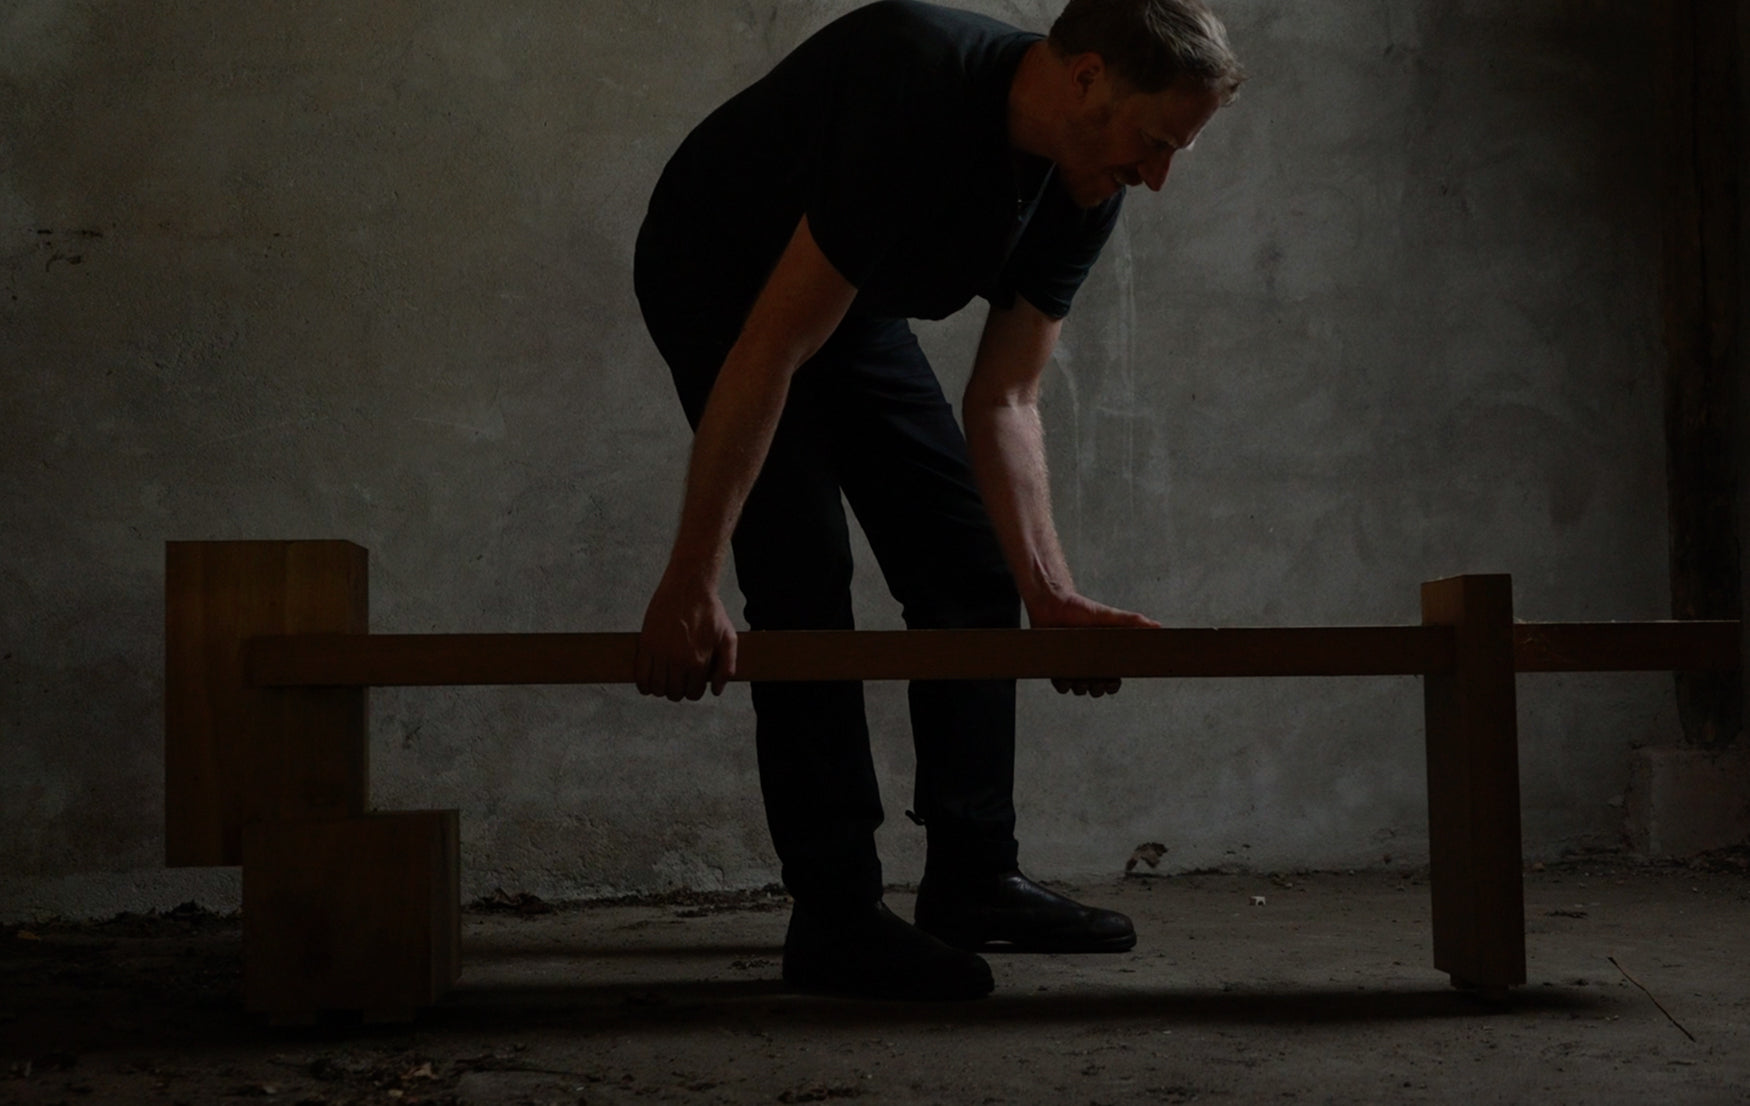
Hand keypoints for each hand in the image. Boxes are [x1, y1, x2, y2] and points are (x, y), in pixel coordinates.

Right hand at [635, 573, 737, 700]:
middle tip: (678, 681)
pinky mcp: (646, 644)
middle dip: (677, 691)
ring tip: (664, 681)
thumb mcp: (728, 637)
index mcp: (699, 661)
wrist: (688, 587)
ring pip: (657, 688)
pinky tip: (647, 683)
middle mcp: (679, 660)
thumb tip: (716, 691)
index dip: (693, 691)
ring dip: (660, 689)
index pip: (694, 693)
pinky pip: (640, 675)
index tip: (691, 684)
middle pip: (674, 693)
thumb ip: (727, 667)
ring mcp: (660, 653)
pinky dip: (643, 685)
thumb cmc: (709, 611)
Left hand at [1029, 591, 1159, 697]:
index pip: (1113, 677)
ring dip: (1081, 689)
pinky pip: (1060, 685)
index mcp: (1103, 655)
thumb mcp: (1109, 615)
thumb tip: (1158, 626)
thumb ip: (1132, 621)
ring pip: (1079, 689)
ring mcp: (1071, 666)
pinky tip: (1065, 678)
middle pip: (1096, 687)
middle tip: (1097, 683)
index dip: (1113, 684)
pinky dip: (1063, 685)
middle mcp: (1088, 663)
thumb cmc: (1081, 608)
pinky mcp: (1055, 666)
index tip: (1113, 682)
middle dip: (1098, 689)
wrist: (1052, 602)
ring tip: (1081, 680)